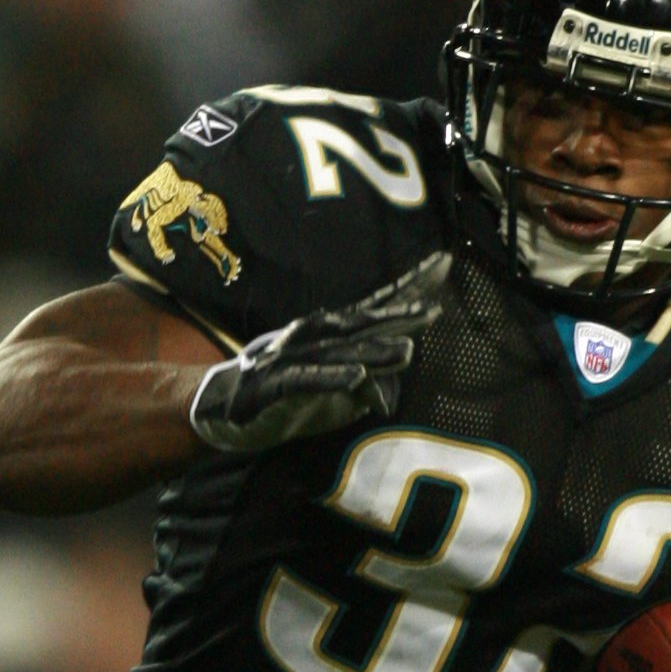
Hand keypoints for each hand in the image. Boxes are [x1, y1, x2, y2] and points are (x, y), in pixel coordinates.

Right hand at [189, 253, 450, 455]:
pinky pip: (308, 379)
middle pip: (363, 323)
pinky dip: (331, 378)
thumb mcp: (335, 388)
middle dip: (397, 315)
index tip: (443, 266)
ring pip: (340, 352)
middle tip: (433, 309)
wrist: (226, 405)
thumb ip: (366, 381)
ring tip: (406, 351)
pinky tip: (355, 378)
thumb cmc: (287, 392)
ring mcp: (295, 356)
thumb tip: (396, 372)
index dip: (410, 288)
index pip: (377, 307)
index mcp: (332, 332)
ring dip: (373, 351)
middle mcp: (316, 336)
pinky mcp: (277, 382)